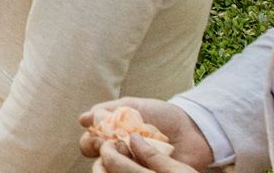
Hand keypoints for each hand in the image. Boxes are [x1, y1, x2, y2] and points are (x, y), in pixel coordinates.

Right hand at [77, 100, 211, 169]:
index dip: (89, 142)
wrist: (191, 130)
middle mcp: (120, 154)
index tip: (99, 136)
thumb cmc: (162, 116)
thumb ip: (107, 110)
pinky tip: (141, 160)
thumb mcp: (133, 106)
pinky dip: (131, 169)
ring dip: (116, 161)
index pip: (89, 144)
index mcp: (113, 137)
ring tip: (130, 151)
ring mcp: (133, 167)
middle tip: (113, 145)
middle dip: (100, 152)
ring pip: (111, 171)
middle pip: (96, 161)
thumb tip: (82, 119)